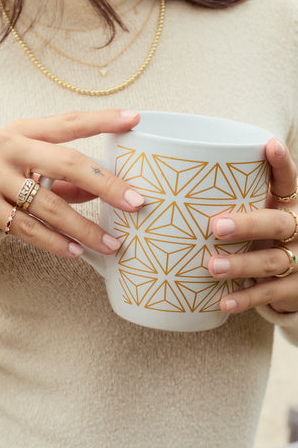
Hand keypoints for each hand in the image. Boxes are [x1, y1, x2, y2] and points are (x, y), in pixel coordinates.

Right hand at [0, 109, 144, 256]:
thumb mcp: (27, 170)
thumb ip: (64, 179)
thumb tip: (105, 188)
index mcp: (22, 131)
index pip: (69, 122)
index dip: (102, 120)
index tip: (134, 119)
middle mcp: (7, 147)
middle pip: (67, 163)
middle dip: (106, 184)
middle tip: (136, 202)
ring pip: (49, 204)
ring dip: (83, 227)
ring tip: (110, 243)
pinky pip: (27, 228)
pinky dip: (54, 242)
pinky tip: (75, 252)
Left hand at [208, 138, 297, 313]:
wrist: (293, 276)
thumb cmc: (259, 235)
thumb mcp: (255, 213)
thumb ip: (229, 202)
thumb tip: (164, 185)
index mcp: (287, 204)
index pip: (287, 180)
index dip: (281, 163)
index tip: (269, 145)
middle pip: (278, 223)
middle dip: (248, 224)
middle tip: (216, 226)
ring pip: (274, 260)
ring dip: (242, 264)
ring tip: (212, 266)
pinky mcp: (295, 288)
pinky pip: (271, 293)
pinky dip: (246, 298)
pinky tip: (224, 302)